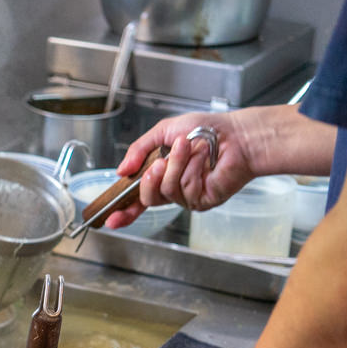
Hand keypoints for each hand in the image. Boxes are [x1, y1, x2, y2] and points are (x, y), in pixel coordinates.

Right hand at [105, 111, 256, 228]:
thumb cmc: (207, 129)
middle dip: (148, 180)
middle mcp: (174, 189)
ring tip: (187, 147)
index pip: (139, 199)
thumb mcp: (163, 132)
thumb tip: (121, 171)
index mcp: (162, 175)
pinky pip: (183, 190)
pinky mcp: (203, 201)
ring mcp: (188, 197)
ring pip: (165, 192)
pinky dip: (190, 169)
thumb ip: (139, 150)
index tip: (110, 218)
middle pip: (147, 199)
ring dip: (174, 165)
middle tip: (158, 163)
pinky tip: (202, 159)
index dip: (124, 210)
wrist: (236, 134)